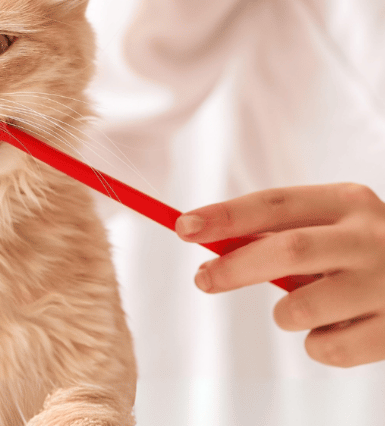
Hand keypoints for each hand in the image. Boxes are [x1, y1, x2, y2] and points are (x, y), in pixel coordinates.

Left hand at [175, 183, 384, 366]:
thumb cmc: (360, 253)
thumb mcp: (329, 227)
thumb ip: (277, 234)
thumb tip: (208, 251)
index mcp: (347, 202)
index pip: (275, 204)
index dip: (226, 216)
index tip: (184, 227)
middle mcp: (371, 237)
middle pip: (288, 250)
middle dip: (236, 267)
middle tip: (203, 280)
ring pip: (303, 307)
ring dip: (284, 313)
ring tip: (300, 308)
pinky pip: (328, 348)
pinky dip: (316, 343)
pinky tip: (336, 328)